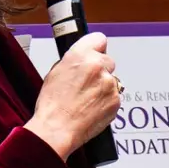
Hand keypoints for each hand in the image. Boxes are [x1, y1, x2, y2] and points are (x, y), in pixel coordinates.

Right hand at [26, 33, 120, 159]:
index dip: (96, 48)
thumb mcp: (56, 72)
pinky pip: (115, 96)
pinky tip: (93, 107)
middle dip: (101, 70)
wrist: (57, 128)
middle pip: (108, 61)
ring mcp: (110, 84)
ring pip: (112, 80)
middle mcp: (98, 67)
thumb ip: (74, 61)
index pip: (99, 39)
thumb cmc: (52, 105)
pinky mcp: (116, 100)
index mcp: (81, 55)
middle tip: (88, 83)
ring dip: (104, 86)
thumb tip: (82, 58)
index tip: (96, 52)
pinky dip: (107, 101)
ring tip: (87, 99)